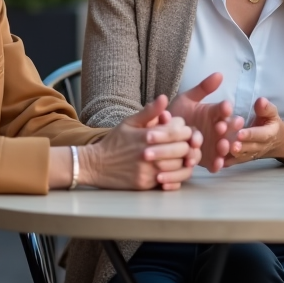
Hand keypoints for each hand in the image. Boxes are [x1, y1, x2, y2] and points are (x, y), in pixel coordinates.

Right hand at [81, 96, 201, 190]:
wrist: (96, 165)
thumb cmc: (115, 142)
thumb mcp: (129, 122)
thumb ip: (149, 112)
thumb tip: (164, 98)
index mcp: (146, 136)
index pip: (178, 131)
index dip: (185, 130)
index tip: (183, 130)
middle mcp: (148, 154)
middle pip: (182, 149)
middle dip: (187, 145)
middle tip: (187, 143)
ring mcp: (148, 171)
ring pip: (179, 166)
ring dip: (183, 161)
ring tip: (183, 156)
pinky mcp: (146, 184)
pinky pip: (170, 182)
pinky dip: (176, 176)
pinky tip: (174, 170)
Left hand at [163, 73, 242, 171]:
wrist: (161, 137)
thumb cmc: (176, 115)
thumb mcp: (187, 99)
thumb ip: (203, 88)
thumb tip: (219, 74)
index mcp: (215, 114)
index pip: (223, 110)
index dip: (225, 109)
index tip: (225, 107)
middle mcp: (218, 129)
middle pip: (227, 129)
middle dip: (228, 128)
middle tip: (224, 127)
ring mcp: (215, 145)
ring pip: (224, 147)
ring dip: (225, 146)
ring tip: (222, 146)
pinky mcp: (210, 160)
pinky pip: (215, 163)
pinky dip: (217, 164)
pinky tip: (216, 164)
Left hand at [226, 98, 282, 165]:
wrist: (275, 141)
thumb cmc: (269, 123)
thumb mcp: (271, 113)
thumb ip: (266, 108)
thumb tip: (260, 101)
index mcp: (268, 134)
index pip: (260, 135)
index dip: (250, 135)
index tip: (240, 133)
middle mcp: (260, 147)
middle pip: (249, 148)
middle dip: (240, 147)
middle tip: (230, 145)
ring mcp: (250, 154)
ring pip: (241, 156)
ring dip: (232, 155)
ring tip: (222, 151)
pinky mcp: (242, 159)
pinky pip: (234, 162)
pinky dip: (226, 163)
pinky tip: (216, 161)